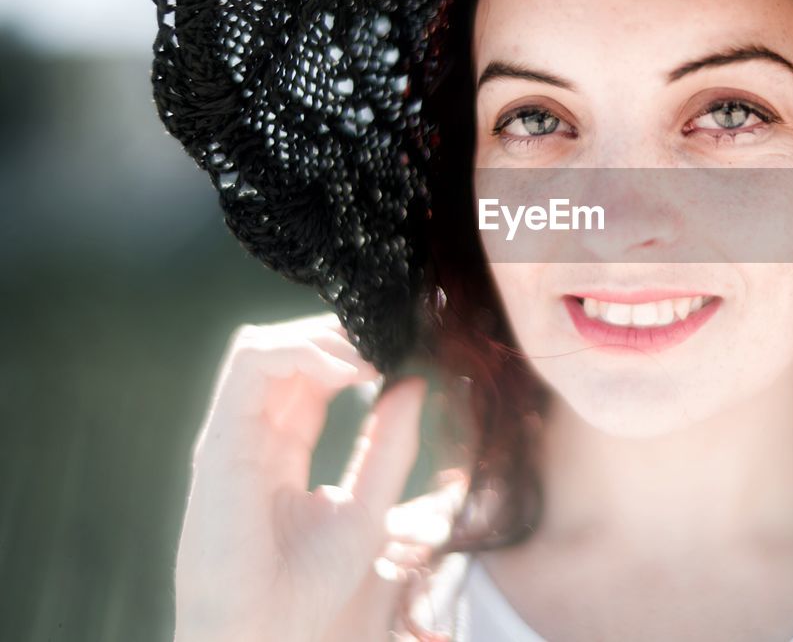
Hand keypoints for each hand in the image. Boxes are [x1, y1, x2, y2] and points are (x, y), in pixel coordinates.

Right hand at [173, 313, 428, 641]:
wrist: (264, 633)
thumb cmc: (307, 587)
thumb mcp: (368, 506)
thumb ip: (389, 446)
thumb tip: (414, 382)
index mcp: (281, 448)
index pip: (312, 377)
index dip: (354, 355)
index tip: (402, 354)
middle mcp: (252, 434)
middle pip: (288, 354)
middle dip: (339, 336)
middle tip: (391, 340)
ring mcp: (234, 434)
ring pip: (264, 347)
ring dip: (321, 336)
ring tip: (372, 353)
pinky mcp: (222, 438)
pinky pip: (249, 364)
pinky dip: (300, 349)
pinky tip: (349, 366)